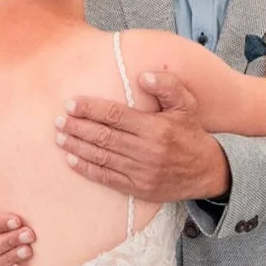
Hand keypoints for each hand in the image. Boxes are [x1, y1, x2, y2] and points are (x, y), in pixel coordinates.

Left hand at [57, 72, 229, 202]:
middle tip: (59, 120)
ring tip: (60, 137)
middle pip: (103, 137)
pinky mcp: (138, 188)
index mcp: (155, 128)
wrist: (207, 172)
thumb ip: (166, 85)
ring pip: (102, 157)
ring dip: (77, 147)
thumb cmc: (191, 133)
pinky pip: (108, 178)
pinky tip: (72, 160)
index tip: (71, 104)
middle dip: (77, 127)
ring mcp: (141, 172)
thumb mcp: (186, 104)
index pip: (115, 115)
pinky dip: (88, 169)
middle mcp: (146, 150)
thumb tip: (142, 76)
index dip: (90, 109)